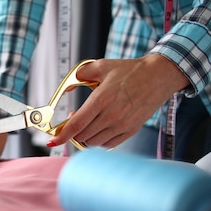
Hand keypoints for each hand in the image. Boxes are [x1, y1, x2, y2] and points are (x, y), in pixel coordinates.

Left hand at [47, 55, 189, 148]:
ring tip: (87, 121)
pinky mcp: (131, 130)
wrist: (159, 76)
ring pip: (93, 142)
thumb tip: (68, 86)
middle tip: (72, 118)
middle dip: (72, 131)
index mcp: (102, 99)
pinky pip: (107, 144)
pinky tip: (98, 128)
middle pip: (82, 135)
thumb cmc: (130, 71)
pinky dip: (98, 140)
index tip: (52, 140)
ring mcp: (122, 125)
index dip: (61, 135)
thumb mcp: (102, 66)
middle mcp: (112, 115)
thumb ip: (81, 74)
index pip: (76, 123)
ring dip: (84, 135)